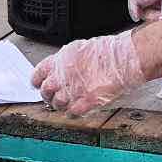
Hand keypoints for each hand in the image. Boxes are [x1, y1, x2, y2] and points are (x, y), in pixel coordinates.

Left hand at [31, 31, 146, 114]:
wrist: (124, 58)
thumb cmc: (107, 51)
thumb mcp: (78, 49)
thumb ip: (64, 62)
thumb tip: (58, 70)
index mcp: (59, 61)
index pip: (38, 74)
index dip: (37, 81)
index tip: (38, 84)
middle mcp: (63, 76)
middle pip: (46, 91)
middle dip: (48, 95)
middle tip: (53, 96)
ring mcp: (74, 90)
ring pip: (57, 104)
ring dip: (61, 105)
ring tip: (67, 103)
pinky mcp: (86, 102)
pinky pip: (72, 113)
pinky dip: (73, 112)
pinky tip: (78, 109)